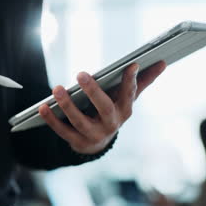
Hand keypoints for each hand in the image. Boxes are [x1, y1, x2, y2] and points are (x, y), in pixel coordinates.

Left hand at [39, 61, 166, 153]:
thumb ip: (142, 81)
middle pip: (104, 108)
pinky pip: (63, 132)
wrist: (98, 143)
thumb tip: (163, 62)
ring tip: (57, 88)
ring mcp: (94, 135)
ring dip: (67, 105)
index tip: (131, 65)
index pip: (130, 94)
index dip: (131, 81)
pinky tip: (42, 107)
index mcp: (124, 110)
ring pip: (80, 121)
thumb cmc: (112, 112)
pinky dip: (52, 120)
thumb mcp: (126, 98)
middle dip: (93, 91)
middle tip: (80, 73)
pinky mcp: (78, 142)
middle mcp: (111, 123)